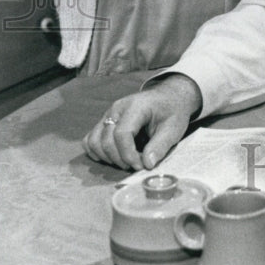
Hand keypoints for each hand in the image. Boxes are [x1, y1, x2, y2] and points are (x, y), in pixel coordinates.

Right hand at [82, 74, 201, 170]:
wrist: (167, 97)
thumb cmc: (172, 111)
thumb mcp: (174, 128)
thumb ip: (160, 145)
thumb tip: (147, 164)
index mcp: (136, 106)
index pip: (122, 134)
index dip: (128, 155)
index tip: (142, 166)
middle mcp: (117, 109)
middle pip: (106, 140)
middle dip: (120, 159)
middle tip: (138, 165)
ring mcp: (107, 115)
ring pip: (94, 141)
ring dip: (107, 158)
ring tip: (127, 161)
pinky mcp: (103, 122)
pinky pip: (89, 140)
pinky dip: (97, 152)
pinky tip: (113, 157)